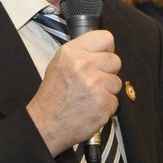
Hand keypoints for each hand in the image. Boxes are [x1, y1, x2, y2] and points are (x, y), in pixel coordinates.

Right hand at [27, 30, 121, 155]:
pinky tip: (91, 107)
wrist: (46, 124)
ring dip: (107, 90)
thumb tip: (102, 48)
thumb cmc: (53, 97)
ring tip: (89, 96)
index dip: (106, 50)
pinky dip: (106, 106)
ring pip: (117, 81)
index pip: (106, 37)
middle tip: (93, 82)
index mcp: (71, 52)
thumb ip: (80, 53)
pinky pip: (115, 100)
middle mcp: (83, 65)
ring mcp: (94, 84)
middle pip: (115, 60)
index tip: (101, 58)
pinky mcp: (103, 102)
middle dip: (108, 72)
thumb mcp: (59, 64)